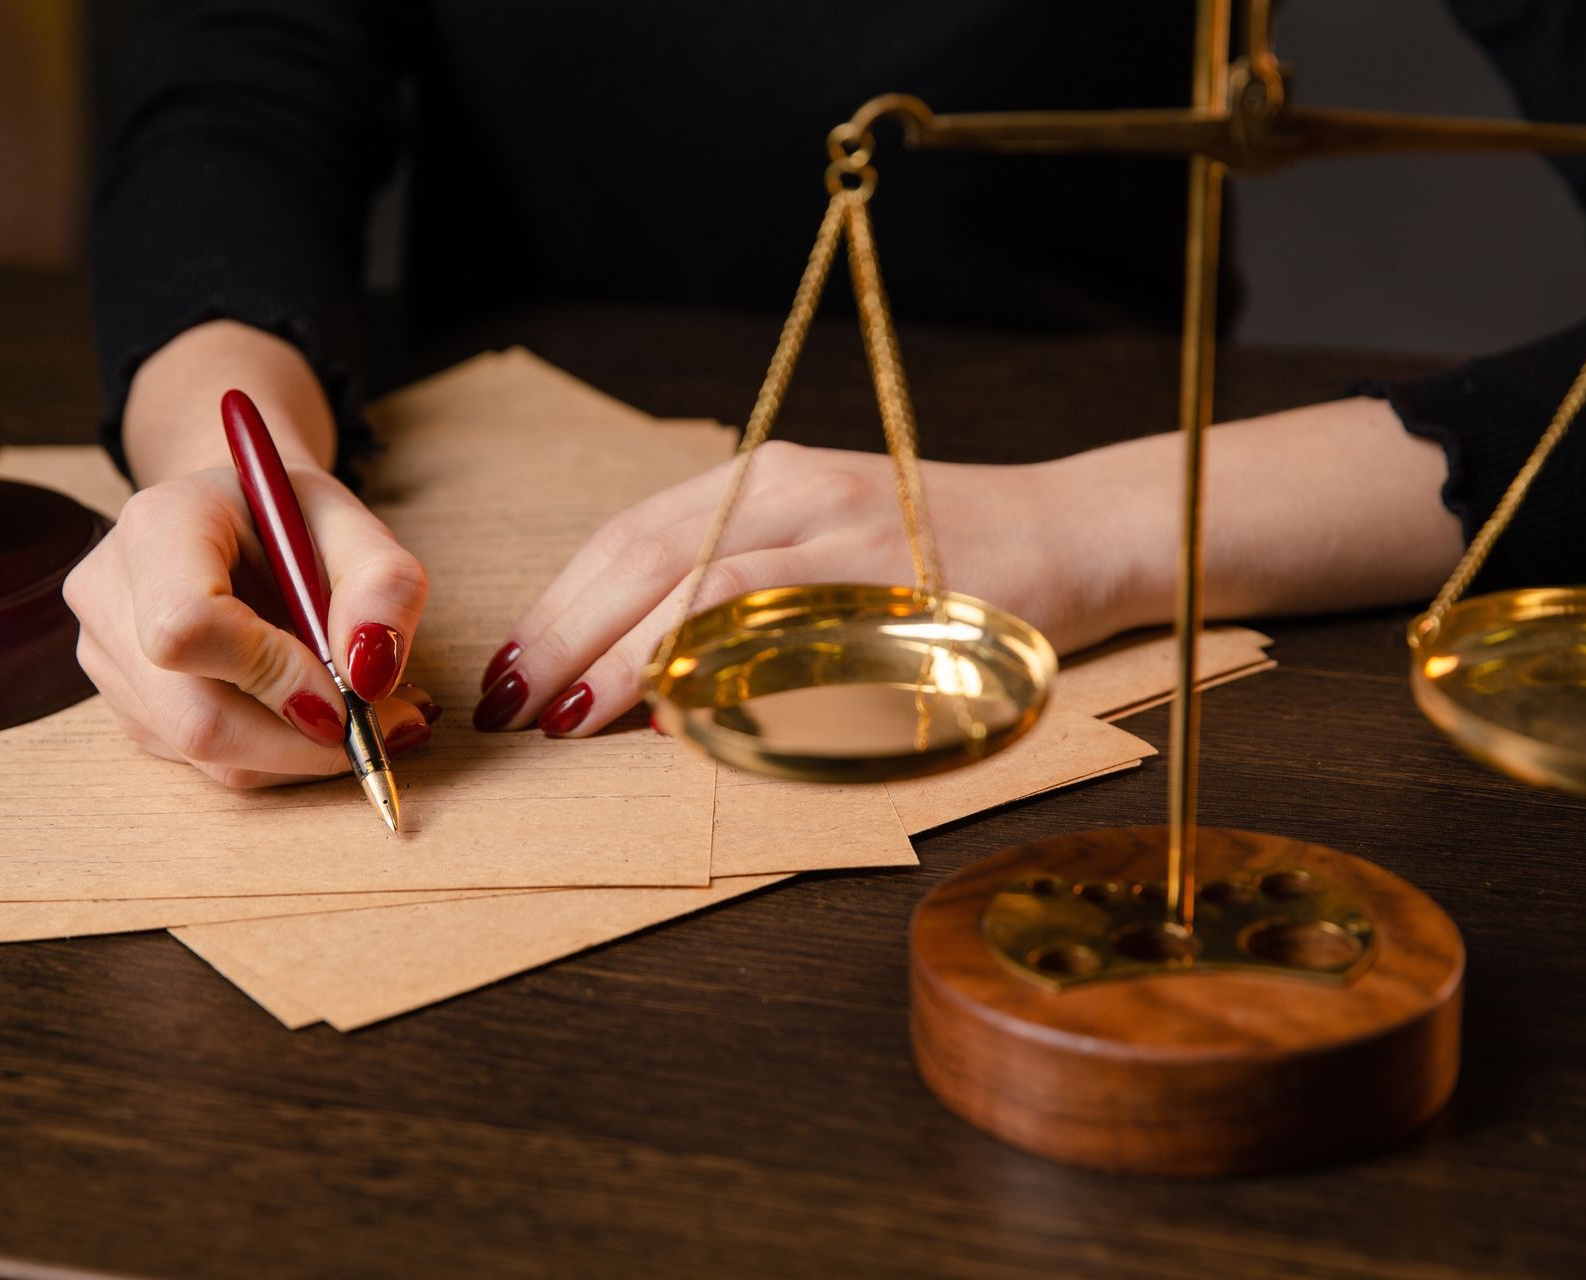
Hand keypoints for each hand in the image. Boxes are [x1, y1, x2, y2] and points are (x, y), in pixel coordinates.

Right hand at [69, 320, 433, 786]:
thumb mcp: (355, 524)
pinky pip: (203, 761)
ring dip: (300, 752)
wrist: (236, 518)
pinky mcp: (127, 706)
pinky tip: (316, 713)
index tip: (350, 693)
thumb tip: (371, 678)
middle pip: (194, 717)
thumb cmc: (293, 518)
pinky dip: (276, 752)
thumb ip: (383, 585)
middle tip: (387, 728)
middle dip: (305, 742)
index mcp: (159, 525)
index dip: (272, 676)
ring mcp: (107, 657)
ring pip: (205, 751)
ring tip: (365, 714)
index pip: (186, 627)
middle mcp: (111, 595)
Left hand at [471, 440, 1150, 736]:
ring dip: (621, 654)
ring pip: (700, 583)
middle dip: (563, 633)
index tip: (512, 670)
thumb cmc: (940, 559)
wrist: (1075, 533)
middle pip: (644, 553)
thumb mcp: (825, 552)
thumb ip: (738, 595)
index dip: (559, 603)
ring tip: (565, 716)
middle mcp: (794, 489)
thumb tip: (636, 683)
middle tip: (510, 707)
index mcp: (766, 480)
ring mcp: (844, 530)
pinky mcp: (894, 581)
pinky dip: (721, 664)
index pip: (630, 535)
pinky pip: (787, 623)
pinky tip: (673, 708)